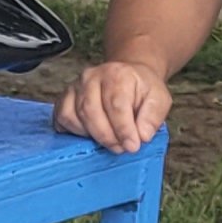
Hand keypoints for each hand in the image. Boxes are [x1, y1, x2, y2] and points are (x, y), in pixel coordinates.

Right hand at [53, 59, 174, 152]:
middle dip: (107, 136)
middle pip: (91, 111)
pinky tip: (91, 135)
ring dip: (92, 136)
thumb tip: (142, 136)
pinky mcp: (64, 98)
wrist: (127, 78)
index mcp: (117, 74)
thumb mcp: (159, 99)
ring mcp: (74, 87)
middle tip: (121, 148)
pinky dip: (74, 132)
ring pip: (73, 116)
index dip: (123, 129)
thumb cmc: (142, 90)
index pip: (116, 104)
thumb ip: (153, 117)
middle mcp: (91, 77)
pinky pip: (62, 118)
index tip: (132, 146)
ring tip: (110, 142)